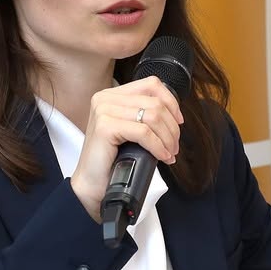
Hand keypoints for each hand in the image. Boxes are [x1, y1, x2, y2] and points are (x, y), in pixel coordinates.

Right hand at [67, 76, 183, 222]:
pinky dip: (158, 146)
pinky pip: (144, 132)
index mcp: (111, 95)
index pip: (151, 84)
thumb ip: (143, 115)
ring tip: (169, 153)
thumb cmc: (112, 161)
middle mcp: (105, 99)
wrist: (92, 185)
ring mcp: (103, 111)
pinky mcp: (105, 127)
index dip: (171, 102)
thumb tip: (174, 115)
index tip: (178, 122)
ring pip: (152, 117)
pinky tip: (162, 157)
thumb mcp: (129, 130)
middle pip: (155, 103)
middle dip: (172, 127)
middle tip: (173, 147)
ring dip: (167, 138)